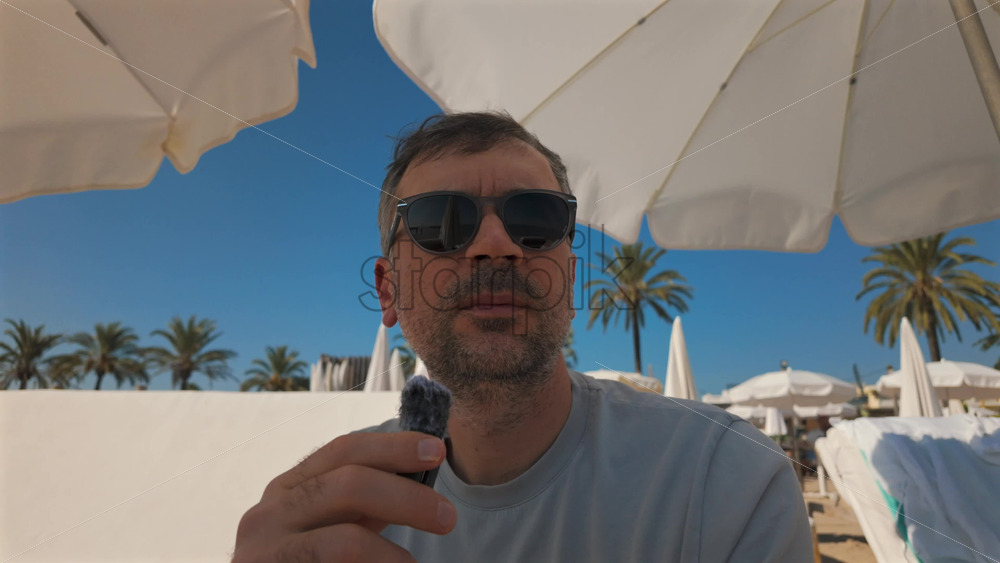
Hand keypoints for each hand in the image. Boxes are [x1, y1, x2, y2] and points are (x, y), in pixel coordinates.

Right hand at [233, 432, 456, 561]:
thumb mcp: (329, 526)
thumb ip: (362, 503)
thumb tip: (419, 475)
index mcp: (287, 489)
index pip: (342, 451)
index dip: (393, 446)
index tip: (437, 451)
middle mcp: (268, 514)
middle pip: (348, 485)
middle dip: (406, 496)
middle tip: (447, 517)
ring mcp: (263, 553)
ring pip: (347, 542)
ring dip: (394, 555)